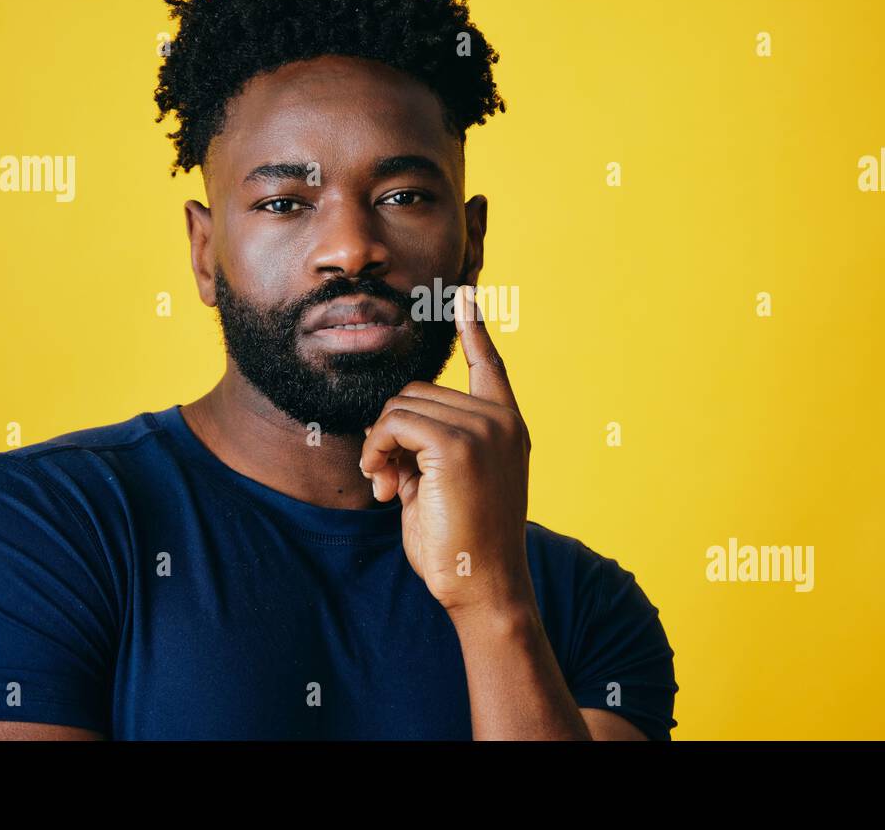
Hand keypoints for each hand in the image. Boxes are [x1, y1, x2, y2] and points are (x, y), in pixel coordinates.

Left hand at [359, 285, 532, 617]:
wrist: (484, 587)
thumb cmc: (462, 544)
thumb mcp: (445, 484)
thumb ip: (427, 447)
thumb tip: (388, 427)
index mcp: (507, 427)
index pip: (490, 366)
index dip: (475, 330)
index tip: (465, 296)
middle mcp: (501, 420)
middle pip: (418, 391)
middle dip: (391, 433)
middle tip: (386, 479)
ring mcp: (483, 429)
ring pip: (401, 406)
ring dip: (379, 444)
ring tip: (386, 486)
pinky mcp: (457, 444)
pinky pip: (394, 424)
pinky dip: (377, 450)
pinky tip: (382, 484)